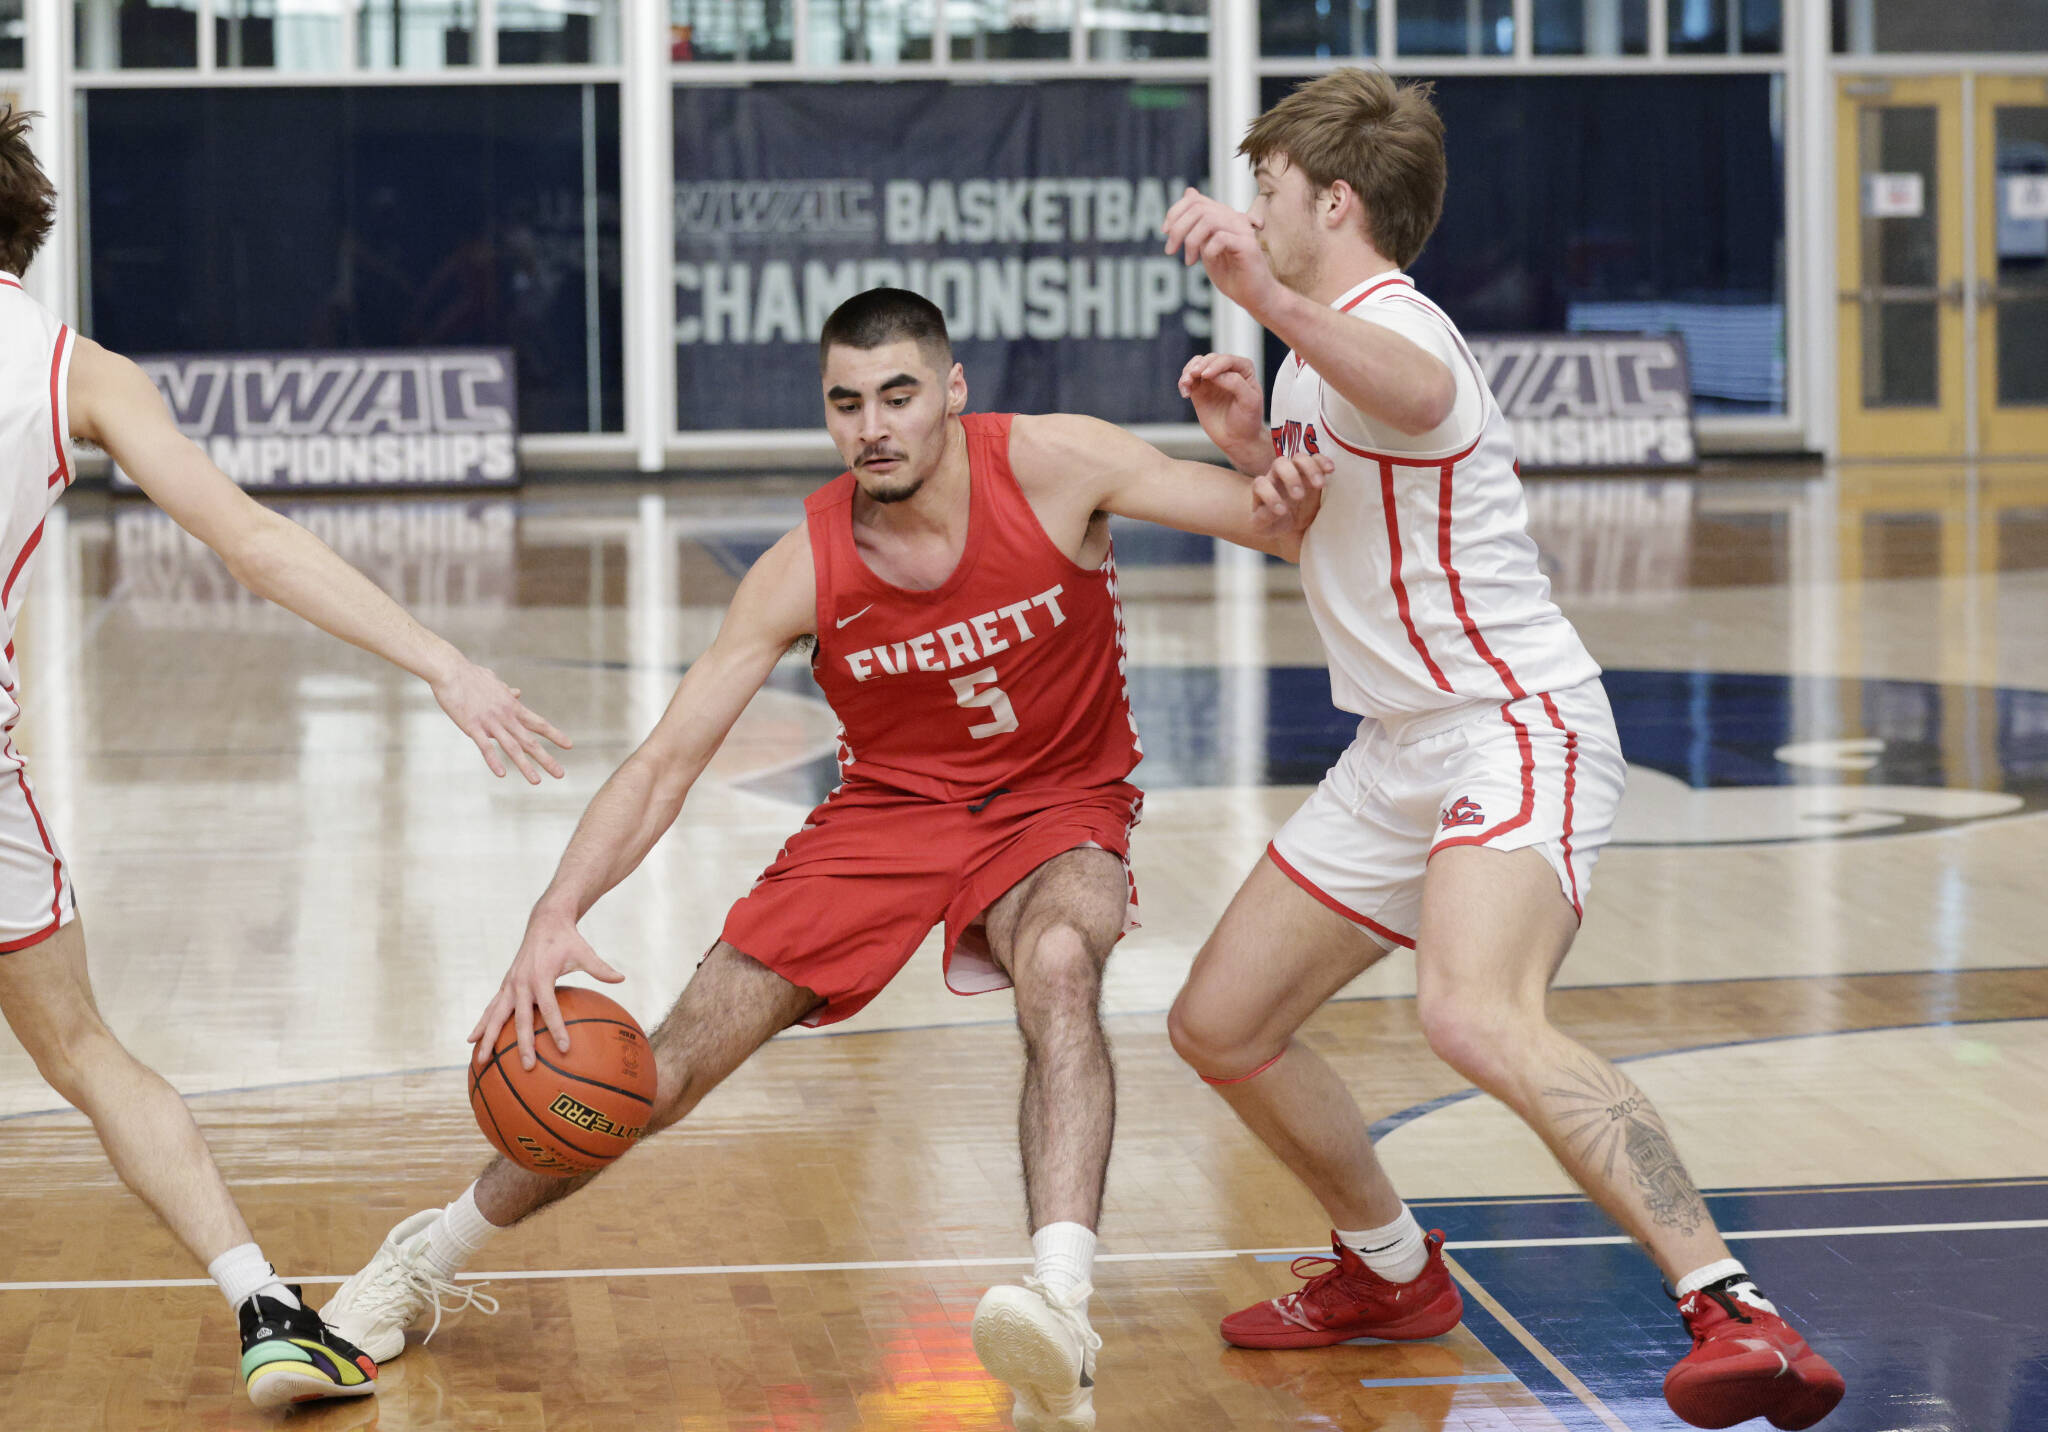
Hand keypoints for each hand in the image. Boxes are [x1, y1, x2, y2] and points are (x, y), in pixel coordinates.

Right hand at [432, 659, 570, 782]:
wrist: (450, 670)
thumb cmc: (470, 675)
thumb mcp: (495, 682)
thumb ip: (507, 691)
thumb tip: (518, 692)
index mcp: (512, 706)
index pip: (538, 723)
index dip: (555, 735)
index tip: (569, 746)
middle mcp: (506, 716)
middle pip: (530, 741)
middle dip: (546, 758)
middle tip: (561, 774)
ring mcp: (490, 722)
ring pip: (512, 747)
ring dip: (525, 766)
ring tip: (536, 781)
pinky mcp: (472, 726)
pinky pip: (485, 747)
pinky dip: (493, 761)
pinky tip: (501, 775)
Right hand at [469, 908, 625, 1070]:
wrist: (545, 922)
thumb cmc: (567, 940)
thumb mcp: (585, 952)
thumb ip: (600, 968)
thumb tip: (621, 978)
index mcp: (541, 977)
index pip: (550, 1009)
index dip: (557, 1029)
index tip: (565, 1049)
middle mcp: (521, 983)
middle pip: (521, 1020)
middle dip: (523, 1044)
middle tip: (527, 1067)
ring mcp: (510, 985)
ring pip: (496, 1017)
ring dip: (488, 1039)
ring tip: (481, 1061)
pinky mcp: (505, 986)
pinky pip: (490, 1008)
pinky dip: (482, 1024)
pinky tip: (472, 1040)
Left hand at [1163, 187, 1279, 316]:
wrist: (1253, 296)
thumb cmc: (1230, 274)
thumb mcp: (1206, 247)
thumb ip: (1197, 227)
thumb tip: (1188, 193)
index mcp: (1222, 216)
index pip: (1195, 199)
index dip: (1175, 211)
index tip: (1165, 232)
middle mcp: (1233, 218)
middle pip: (1198, 208)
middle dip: (1178, 228)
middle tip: (1171, 250)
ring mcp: (1242, 230)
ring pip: (1209, 220)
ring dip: (1191, 241)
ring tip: (1189, 261)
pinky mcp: (1248, 245)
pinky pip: (1221, 238)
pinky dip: (1208, 250)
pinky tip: (1207, 261)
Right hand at [1178, 353, 1269, 471]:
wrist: (1238, 439)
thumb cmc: (1248, 421)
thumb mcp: (1249, 402)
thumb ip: (1236, 384)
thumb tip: (1216, 374)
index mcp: (1244, 370)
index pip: (1227, 360)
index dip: (1216, 365)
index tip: (1206, 375)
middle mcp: (1227, 371)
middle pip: (1210, 359)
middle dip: (1200, 366)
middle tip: (1192, 377)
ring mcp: (1212, 380)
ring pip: (1197, 365)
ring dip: (1188, 371)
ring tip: (1186, 383)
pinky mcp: (1200, 390)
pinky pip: (1188, 379)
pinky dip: (1183, 382)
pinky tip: (1185, 393)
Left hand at [1251, 454, 1330, 559]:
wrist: (1287, 520)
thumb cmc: (1273, 522)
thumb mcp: (1264, 527)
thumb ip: (1262, 519)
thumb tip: (1271, 512)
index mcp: (1262, 488)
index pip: (1261, 484)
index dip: (1270, 496)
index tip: (1282, 511)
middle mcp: (1276, 475)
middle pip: (1280, 463)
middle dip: (1290, 478)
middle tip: (1299, 497)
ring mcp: (1294, 471)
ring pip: (1299, 458)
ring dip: (1309, 468)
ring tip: (1319, 485)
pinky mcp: (1310, 472)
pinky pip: (1316, 459)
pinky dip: (1323, 461)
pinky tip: (1330, 470)